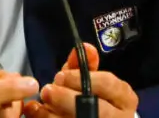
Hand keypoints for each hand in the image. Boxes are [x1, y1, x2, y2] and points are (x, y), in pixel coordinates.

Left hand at [22, 44, 137, 117]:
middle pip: (95, 109)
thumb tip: (84, 47)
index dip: (82, 78)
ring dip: (54, 115)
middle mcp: (120, 117)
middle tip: (47, 90)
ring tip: (38, 106)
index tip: (61, 75)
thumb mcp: (91, 82)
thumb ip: (85, 66)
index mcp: (124, 98)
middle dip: (67, 99)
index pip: (108, 84)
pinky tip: (34, 114)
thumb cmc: (95, 100)